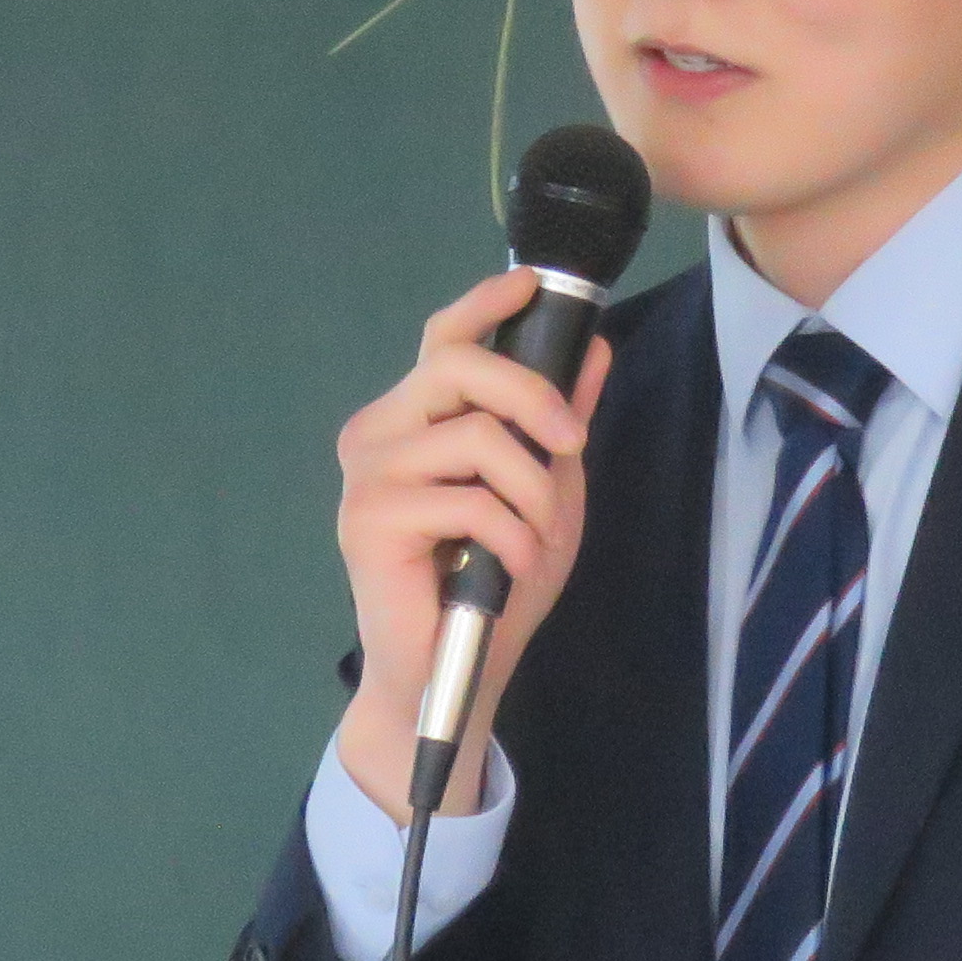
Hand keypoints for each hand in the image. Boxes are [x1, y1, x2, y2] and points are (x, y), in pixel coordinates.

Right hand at [331, 268, 612, 825]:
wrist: (450, 674)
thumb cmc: (494, 585)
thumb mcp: (546, 494)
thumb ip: (559, 424)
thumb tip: (594, 349)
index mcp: (415, 420)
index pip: (443, 339)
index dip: (485, 304)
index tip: (531, 285)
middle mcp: (379, 434)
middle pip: (459, 366)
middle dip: (532, 396)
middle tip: (571, 443)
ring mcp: (367, 475)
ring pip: (474, 436)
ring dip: (530, 491)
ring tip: (537, 538)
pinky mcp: (369, 520)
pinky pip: (466, 500)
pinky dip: (510, 534)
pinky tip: (512, 566)